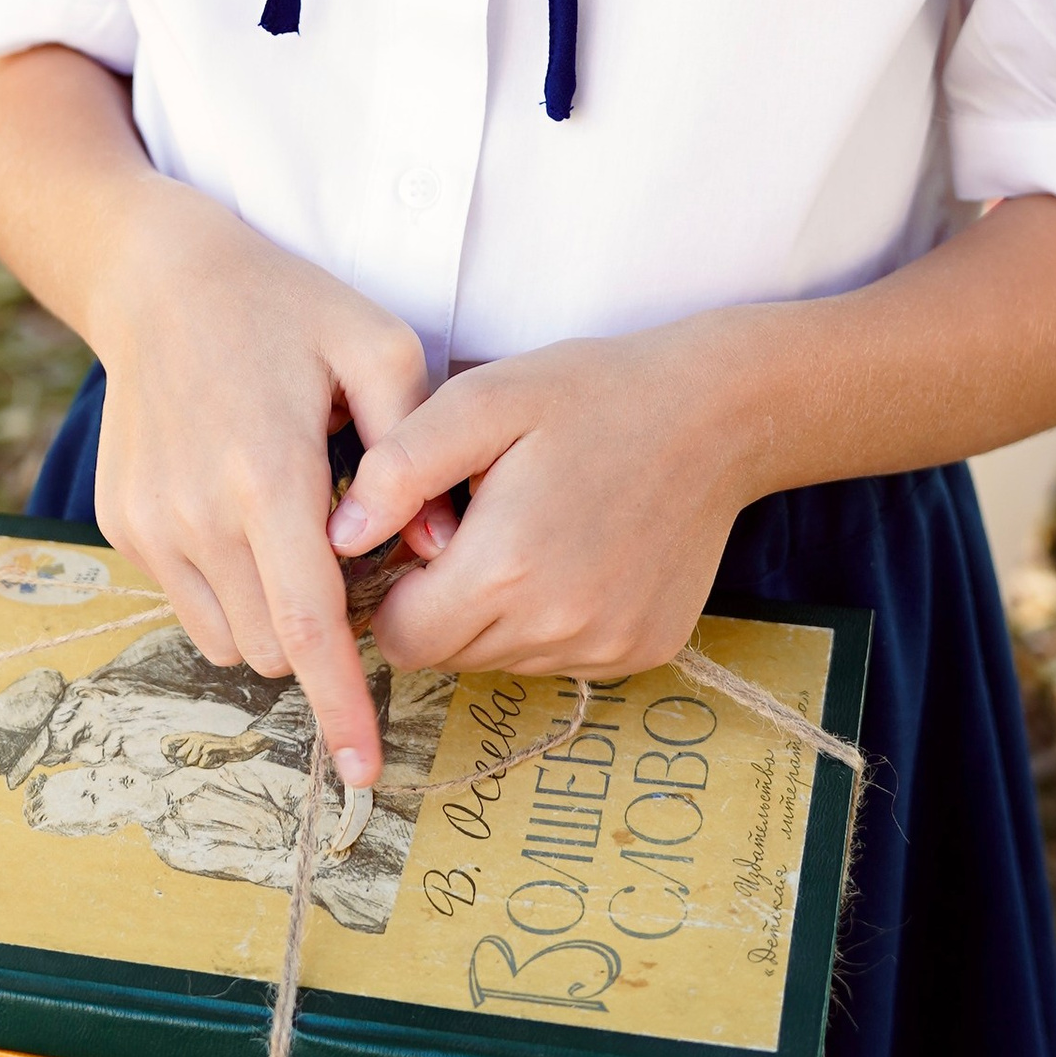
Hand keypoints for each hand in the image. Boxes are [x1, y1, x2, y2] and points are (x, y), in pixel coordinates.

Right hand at [88, 179, 431, 785]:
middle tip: (349, 564)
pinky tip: (245, 514)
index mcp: (268, 474)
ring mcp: (148, 523)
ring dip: (274, 620)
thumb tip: (438, 557)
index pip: (310, 625)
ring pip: (228, 639)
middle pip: (274, 646)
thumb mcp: (377, 348)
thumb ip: (417, 455)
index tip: (368, 770)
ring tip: (294, 531)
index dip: (343, 705)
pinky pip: (188, 602)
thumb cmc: (286, 305)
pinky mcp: (121, 524)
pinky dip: (229, 589)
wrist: (157, 277)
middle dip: (321, 639)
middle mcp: (197, 512)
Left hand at [331, 318, 770, 681]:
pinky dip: (549, 621)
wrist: (717, 414)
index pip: (398, 638)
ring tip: (526, 532)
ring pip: (501, 661)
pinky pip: (560, 659)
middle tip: (471, 526)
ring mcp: (607, 648)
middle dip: (437, 604)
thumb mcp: (484, 400)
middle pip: (446, 656)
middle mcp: (558, 627)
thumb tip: (338, 537)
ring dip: (492, 615)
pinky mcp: (643, 652)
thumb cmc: (592, 395)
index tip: (417, 540)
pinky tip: (573, 555)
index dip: (390, 591)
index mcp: (507, 569)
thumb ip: (400, 467)